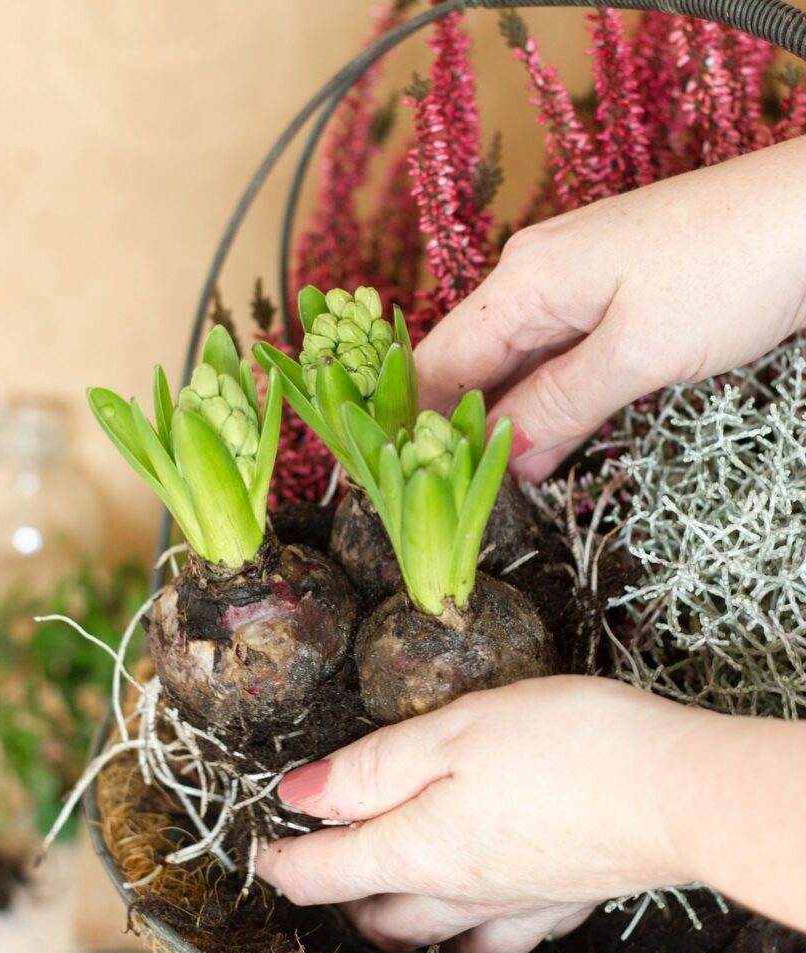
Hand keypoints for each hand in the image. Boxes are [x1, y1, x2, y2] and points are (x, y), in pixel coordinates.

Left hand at [255, 676, 709, 952]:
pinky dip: (472, 936)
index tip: (263, 849)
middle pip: (376, 910)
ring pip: (434, 934)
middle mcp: (458, 889)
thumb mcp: (449, 733)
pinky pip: (500, 939)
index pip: (326, 870)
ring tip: (387, 898)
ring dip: (399, 920)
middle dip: (339, 892)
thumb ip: (372, 768)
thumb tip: (299, 796)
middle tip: (322, 864)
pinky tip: (480, 922)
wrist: (677, 791)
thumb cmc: (561, 747)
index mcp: (418, 846)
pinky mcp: (561, 900)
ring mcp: (513, 903)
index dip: (283, 860)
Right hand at [415, 136, 805, 481]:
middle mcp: (536, 277)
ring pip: (517, 367)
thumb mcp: (638, 353)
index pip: (440, 363)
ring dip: (506, 425)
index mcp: (524, 280)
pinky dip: (548, 406)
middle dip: (460, 432)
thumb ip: (559, 406)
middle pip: (472, 366)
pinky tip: (542, 450)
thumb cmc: (733, 265)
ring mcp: (575, 286)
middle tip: (448, 499)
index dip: (416, 424)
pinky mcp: (613, 300)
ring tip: (490, 489)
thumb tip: (499, 454)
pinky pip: (560, 360)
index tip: (407, 481)